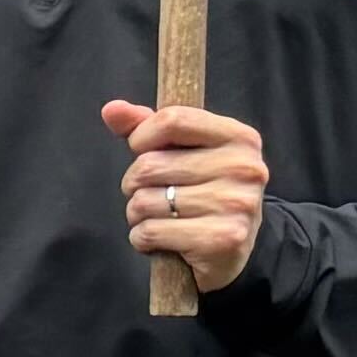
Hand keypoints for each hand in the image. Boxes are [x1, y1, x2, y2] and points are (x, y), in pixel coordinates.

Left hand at [102, 97, 268, 296]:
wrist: (232, 247)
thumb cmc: (201, 191)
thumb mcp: (182, 152)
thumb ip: (146, 126)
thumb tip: (112, 109)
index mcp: (239, 137)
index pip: (172, 120)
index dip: (142, 137)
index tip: (142, 151)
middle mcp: (245, 168)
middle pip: (149, 165)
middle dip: (134, 183)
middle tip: (152, 194)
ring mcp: (236, 204)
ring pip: (144, 201)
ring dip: (137, 214)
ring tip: (160, 217)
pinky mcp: (223, 239)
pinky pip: (150, 232)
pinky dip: (142, 238)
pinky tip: (162, 240)